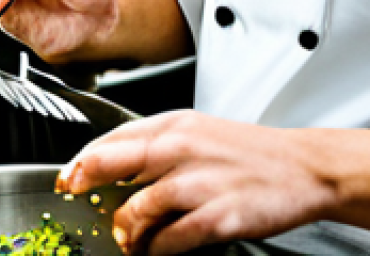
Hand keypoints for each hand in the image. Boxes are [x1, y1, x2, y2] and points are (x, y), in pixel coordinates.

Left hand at [56, 111, 336, 253]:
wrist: (301, 166)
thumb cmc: (246, 151)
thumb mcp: (195, 131)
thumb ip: (156, 145)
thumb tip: (116, 165)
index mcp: (173, 125)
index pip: (113, 138)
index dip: (83, 158)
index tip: (68, 175)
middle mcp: (181, 148)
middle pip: (114, 162)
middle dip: (87, 181)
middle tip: (76, 197)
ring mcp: (200, 182)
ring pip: (140, 207)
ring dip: (126, 228)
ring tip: (125, 238)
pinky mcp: (220, 215)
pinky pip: (174, 237)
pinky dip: (158, 248)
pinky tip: (155, 251)